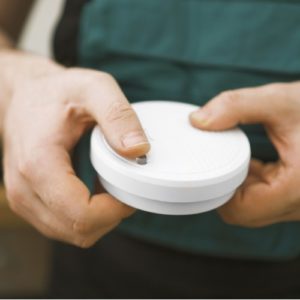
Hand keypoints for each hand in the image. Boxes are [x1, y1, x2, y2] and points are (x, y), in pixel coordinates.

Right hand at [3, 65, 149, 246]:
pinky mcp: (27, 201)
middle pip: (79, 231)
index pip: (82, 215)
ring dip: (98, 217)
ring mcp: (22, 199)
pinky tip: (93, 190)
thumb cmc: (57, 91)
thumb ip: (118, 116)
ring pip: (71, 233)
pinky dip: (84, 216)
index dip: (115, 210)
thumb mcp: (93, 89)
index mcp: (39, 163)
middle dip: (110, 216)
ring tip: (108, 186)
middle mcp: (24, 189)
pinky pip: (62, 225)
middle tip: (123, 186)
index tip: (129, 189)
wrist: (22, 95)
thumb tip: (140, 150)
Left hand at [190, 82, 299, 226]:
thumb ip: (236, 106)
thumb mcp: (282, 101)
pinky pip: (266, 200)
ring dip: (238, 185)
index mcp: (298, 188)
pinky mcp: (299, 197)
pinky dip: (252, 184)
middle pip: (242, 213)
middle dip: (225, 188)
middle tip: (219, 158)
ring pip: (253, 208)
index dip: (216, 190)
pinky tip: (251, 161)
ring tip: (237, 157)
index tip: (208, 165)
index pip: (238, 209)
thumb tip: (197, 120)